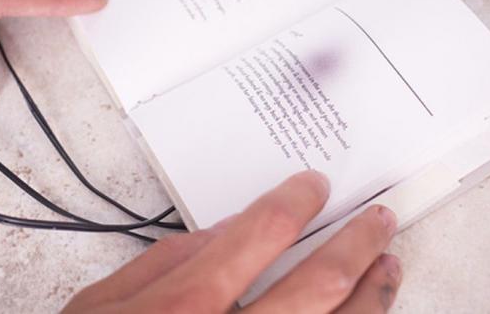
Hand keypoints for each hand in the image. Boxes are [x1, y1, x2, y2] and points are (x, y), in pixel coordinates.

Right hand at [64, 171, 401, 312]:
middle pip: (320, 284)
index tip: (314, 187)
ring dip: (374, 297)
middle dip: (357, 243)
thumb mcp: (101, 305)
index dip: (298, 200)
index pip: (263, 231)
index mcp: (186, 308)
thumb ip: (168, 260)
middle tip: (378, 220)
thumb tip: (229, 228)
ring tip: (388, 266)